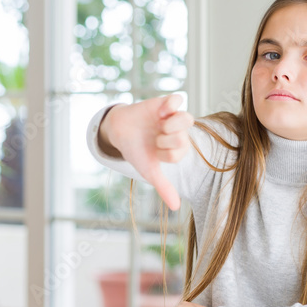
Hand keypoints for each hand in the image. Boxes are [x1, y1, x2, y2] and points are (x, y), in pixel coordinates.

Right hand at [98, 94, 194, 209]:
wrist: (119, 132)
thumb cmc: (136, 151)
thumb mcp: (149, 171)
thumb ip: (164, 187)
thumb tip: (176, 207)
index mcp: (178, 149)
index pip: (179, 153)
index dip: (163, 153)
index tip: (153, 151)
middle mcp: (179, 133)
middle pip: (184, 138)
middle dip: (164, 141)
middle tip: (153, 138)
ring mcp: (173, 117)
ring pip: (187, 118)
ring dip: (171, 125)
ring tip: (159, 125)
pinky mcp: (165, 103)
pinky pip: (177, 99)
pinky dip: (171, 105)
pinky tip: (160, 112)